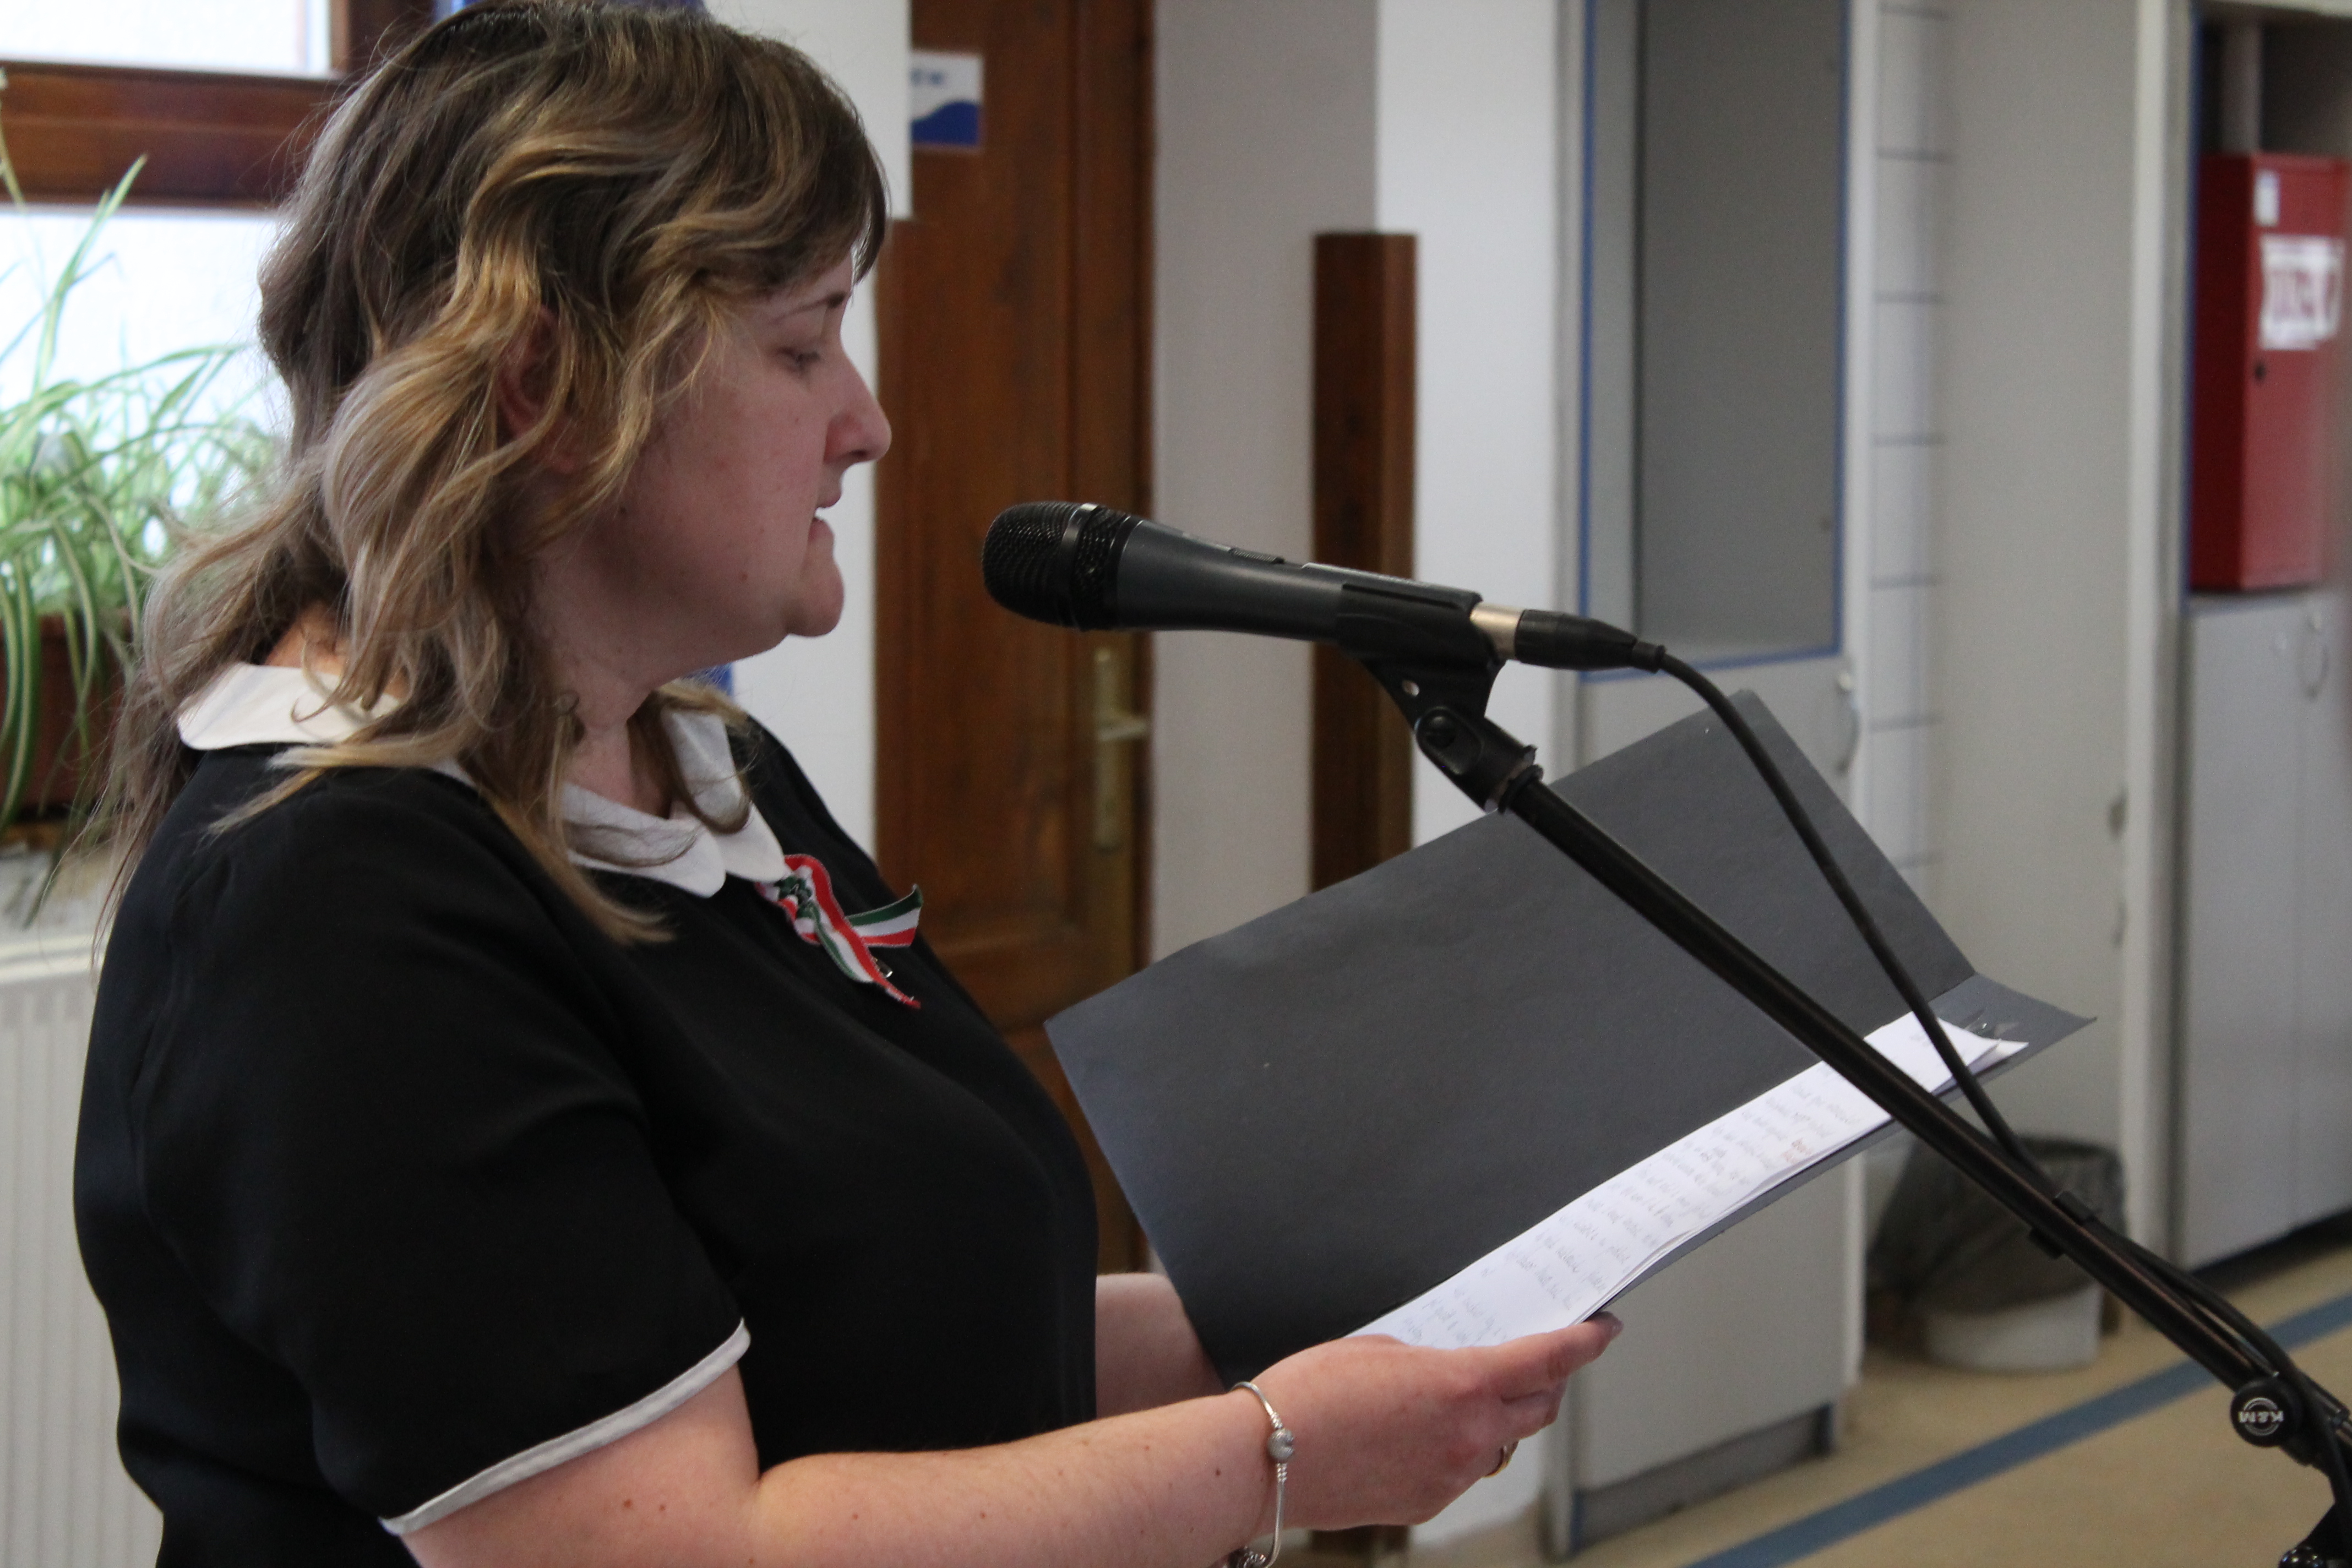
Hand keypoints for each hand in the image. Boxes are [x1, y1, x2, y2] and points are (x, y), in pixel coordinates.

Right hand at [1244, 1315, 1621, 1529]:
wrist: (1263, 1462)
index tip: (1603, 1329)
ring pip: (1501, 1443)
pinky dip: (1460, 1447)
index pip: (1548, 1361)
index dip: (1585, 1342)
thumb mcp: (1375, 1349)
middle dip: (1548, 1381)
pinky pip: (1465, 1470)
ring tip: (1462, 1396)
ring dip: (1499, 1418)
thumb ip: (1429, 1360)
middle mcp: (1469, 1438)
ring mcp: (1451, 1477)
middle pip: (1538, 1408)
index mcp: (1461, 1385)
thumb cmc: (1309, 1395)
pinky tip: (1421, 1432)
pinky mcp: (1427, 1503)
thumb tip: (1446, 1376)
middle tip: (1540, 1359)